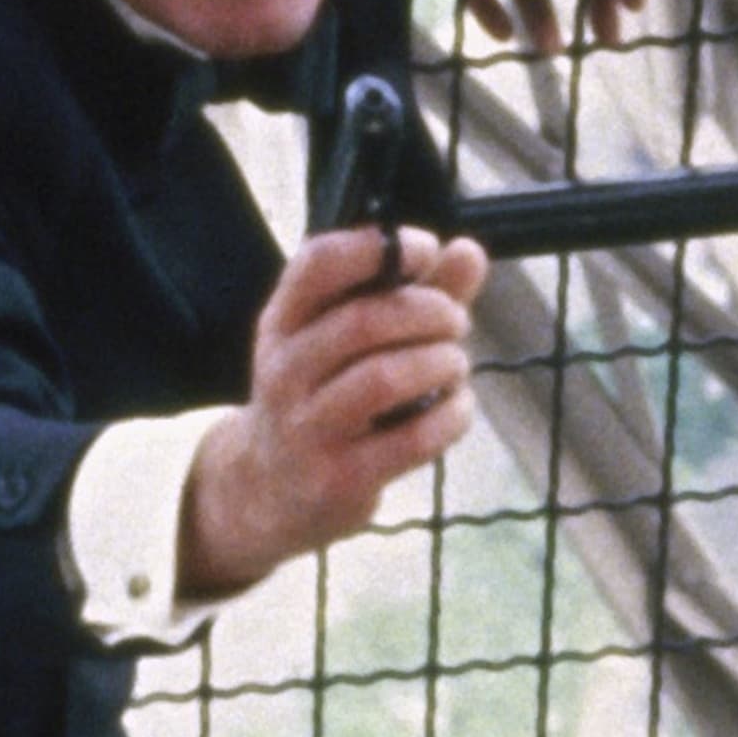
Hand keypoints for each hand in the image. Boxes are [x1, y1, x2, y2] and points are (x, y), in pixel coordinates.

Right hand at [180, 225, 490, 597]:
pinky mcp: (340, 478)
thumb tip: (468, 252)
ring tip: (455, 364)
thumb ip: (411, 293)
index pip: (318, 263)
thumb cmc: (320, 397)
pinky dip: (450, 415)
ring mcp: (308, 428)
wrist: (268, 489)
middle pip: (363, 321)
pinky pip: (410, 438)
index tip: (427, 250)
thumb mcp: (342, 340)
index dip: (381, 247)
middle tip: (456, 321)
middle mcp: (285, 371)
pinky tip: (457, 407)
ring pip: (384, 379)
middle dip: (430, 311)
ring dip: (441, 363)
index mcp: (282, 322)